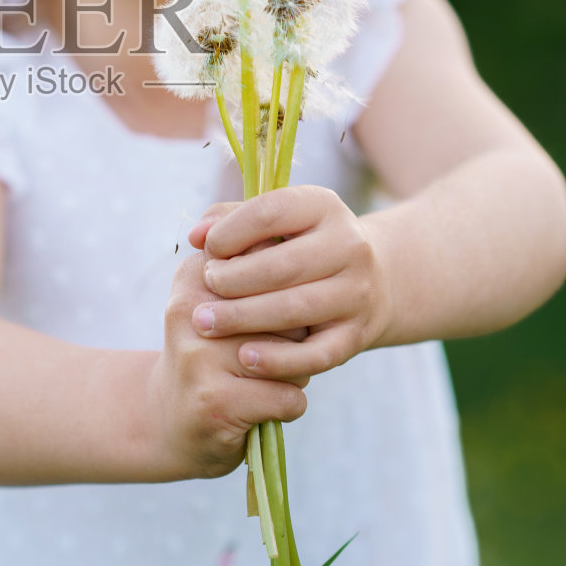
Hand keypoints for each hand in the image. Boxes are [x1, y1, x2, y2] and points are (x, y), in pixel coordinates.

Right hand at [146, 251, 308, 481]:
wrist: (170, 417)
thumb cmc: (213, 353)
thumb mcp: (220, 302)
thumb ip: (259, 274)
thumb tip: (310, 267)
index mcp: (196, 276)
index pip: (273, 265)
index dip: (288, 295)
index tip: (272, 314)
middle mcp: (194, 311)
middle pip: (289, 312)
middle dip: (296, 337)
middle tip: (273, 354)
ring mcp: (201, 357)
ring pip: (294, 355)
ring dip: (295, 373)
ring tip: (268, 380)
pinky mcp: (216, 401)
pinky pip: (289, 397)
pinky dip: (290, 407)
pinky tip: (266, 407)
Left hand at [184, 185, 393, 381]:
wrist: (369, 282)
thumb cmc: (300, 246)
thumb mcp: (276, 222)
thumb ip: (231, 219)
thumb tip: (196, 235)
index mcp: (324, 207)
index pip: (271, 212)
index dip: (230, 232)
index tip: (207, 250)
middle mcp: (349, 246)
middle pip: (282, 266)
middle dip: (232, 281)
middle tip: (202, 291)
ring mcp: (357, 292)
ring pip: (295, 309)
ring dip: (243, 318)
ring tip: (206, 323)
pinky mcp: (357, 335)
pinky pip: (316, 354)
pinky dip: (279, 359)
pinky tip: (245, 358)